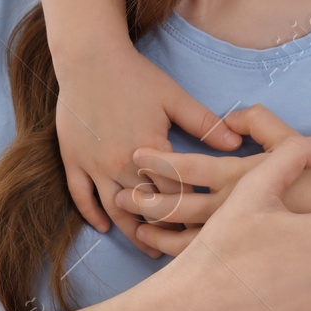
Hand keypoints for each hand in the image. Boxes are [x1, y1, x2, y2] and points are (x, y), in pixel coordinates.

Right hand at [54, 44, 241, 258]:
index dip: (193, 211)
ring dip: (133, 232)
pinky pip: (81, 196)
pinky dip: (93, 215)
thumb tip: (237, 145)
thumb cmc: (136, 76)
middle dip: (167, 230)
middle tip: (187, 251)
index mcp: (149, 150)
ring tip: (151, 250)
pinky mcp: (73, 161)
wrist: (88, 59)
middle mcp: (120, 164)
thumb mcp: (174, 97)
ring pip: (115, 209)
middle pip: (146, 207)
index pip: (175, 192)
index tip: (210, 228)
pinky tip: (105, 227)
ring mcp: (93, 165)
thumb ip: (205, 124)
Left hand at [119, 105, 310, 246]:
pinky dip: (177, 255)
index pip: (188, 167)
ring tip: (136, 226)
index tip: (136, 154)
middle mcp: (231, 210)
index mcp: (240, 177)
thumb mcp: (290, 140)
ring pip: (182, 238)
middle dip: (144, 198)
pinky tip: (164, 252)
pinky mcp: (241, 260)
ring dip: (154, 231)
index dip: (159, 159)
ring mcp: (235, 239)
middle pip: (176, 205)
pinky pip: (200, 261)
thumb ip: (258, 120)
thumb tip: (228, 116)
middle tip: (121, 193)